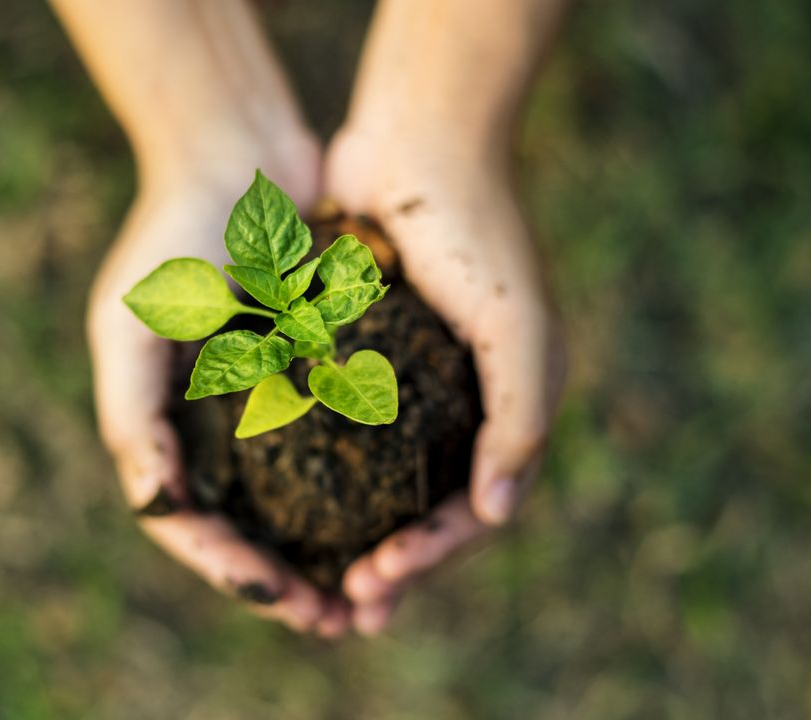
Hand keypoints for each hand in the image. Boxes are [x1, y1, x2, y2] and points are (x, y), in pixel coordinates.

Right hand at [85, 137, 352, 635]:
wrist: (237, 153)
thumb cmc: (173, 236)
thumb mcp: (132, 325)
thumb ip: (133, 417)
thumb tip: (157, 505)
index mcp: (165, 426)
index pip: (190, 524)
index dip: (232, 571)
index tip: (283, 597)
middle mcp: (216, 425)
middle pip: (250, 528)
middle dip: (289, 582)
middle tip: (339, 621)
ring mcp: (268, 402)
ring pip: (301, 501)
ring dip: (332, 551)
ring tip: (374, 591)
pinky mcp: (319, 372)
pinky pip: (342, 445)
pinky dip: (363, 487)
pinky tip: (399, 516)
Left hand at [324, 127, 567, 634]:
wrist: (421, 137)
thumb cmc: (478, 231)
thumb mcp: (517, 329)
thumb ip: (520, 420)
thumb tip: (497, 512)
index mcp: (508, 406)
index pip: (474, 510)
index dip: (430, 556)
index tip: (377, 583)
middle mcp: (464, 404)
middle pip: (428, 509)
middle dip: (393, 565)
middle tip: (347, 610)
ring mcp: (415, 383)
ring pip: (384, 483)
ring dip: (356, 535)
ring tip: (320, 580)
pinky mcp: (366, 355)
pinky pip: (347, 431)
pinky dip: (326, 474)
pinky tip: (290, 504)